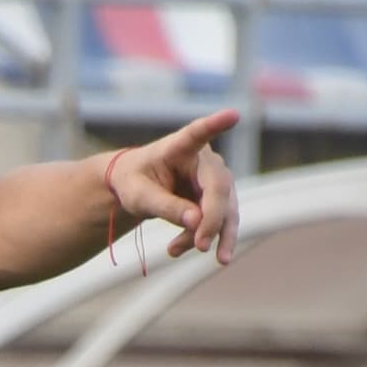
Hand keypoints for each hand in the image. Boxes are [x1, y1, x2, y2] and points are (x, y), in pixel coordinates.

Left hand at [105, 109, 239, 264]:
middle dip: (212, 220)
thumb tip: (197, 222)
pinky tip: (174, 250)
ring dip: (208, 235)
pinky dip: (201, 238)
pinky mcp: (219, 200)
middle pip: (219, 188)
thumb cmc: (134, 182)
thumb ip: (165, 206)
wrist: (137, 189)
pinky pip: (219, 223)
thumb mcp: (139, 196)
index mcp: (180, 146)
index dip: (216, 125)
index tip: (233, 115)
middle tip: (199, 246)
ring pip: (225, 210)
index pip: (199, 133)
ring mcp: (216, 179)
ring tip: (173, 252)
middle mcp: (205, 159)